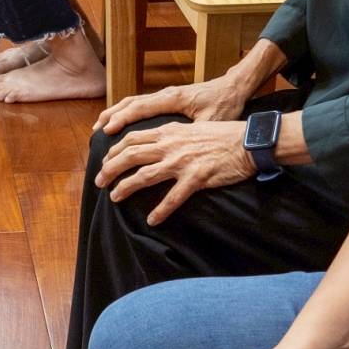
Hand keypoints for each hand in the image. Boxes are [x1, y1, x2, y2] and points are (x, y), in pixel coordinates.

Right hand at [96, 73, 253, 136]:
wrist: (233, 87)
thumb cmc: (225, 105)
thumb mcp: (213, 122)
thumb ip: (195, 132)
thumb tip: (182, 150)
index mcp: (173, 99)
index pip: (140, 108)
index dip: (122, 119)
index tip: (106, 131)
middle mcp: (165, 94)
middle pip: (130, 103)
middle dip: (111, 117)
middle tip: (95, 134)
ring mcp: (164, 95)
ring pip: (132, 101)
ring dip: (114, 113)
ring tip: (99, 127)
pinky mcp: (166, 99)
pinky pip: (139, 104)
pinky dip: (124, 112)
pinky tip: (118, 123)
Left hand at [96, 118, 255, 223]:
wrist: (248, 142)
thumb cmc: (223, 136)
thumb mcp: (192, 128)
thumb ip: (173, 135)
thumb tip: (156, 144)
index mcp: (169, 132)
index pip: (132, 139)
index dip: (113, 151)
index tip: (104, 161)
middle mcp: (171, 145)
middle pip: (130, 155)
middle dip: (110, 169)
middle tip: (99, 182)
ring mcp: (182, 162)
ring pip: (144, 175)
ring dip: (125, 187)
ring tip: (114, 198)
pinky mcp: (197, 178)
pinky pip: (173, 197)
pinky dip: (160, 210)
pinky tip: (152, 220)